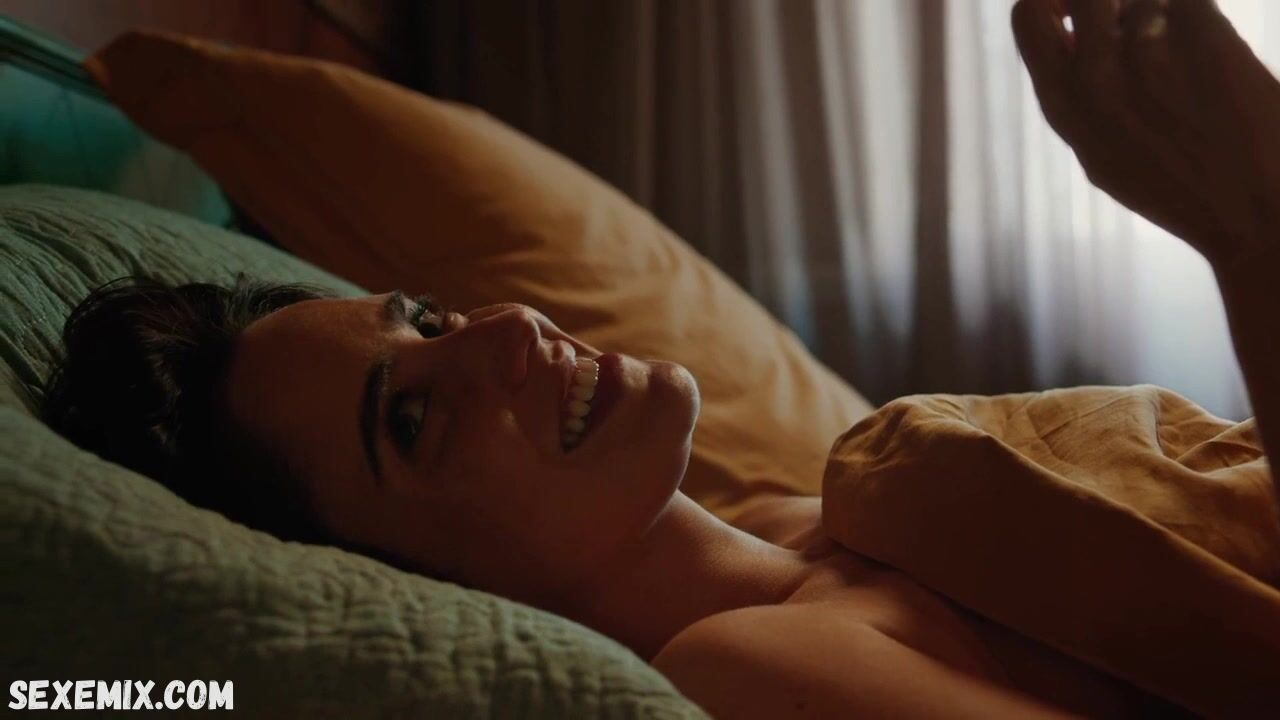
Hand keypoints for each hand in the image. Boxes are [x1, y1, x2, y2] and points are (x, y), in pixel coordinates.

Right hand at [1012, 0, 1279, 267]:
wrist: (1254, 211)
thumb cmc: (1179, 191)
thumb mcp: (1102, 155)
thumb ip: (1078, 99)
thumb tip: (1070, 42)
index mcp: (1064, 106)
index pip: (1029, 16)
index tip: (1076, 7)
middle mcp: (1095, 74)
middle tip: (1129, 15)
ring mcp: (1146, 52)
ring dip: (1162, 14)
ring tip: (1182, 51)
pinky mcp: (1202, 33)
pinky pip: (1189, 0)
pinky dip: (1198, 19)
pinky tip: (1212, 53)